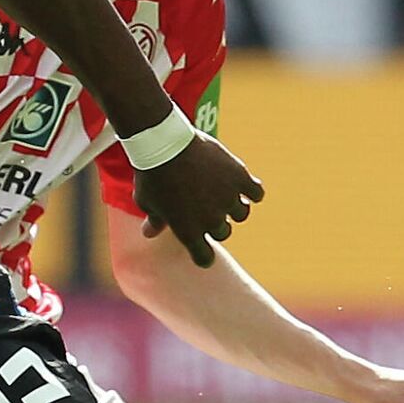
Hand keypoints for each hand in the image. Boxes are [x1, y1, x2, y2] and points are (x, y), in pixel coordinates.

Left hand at [131, 131, 262, 266]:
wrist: (164, 144)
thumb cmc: (152, 174)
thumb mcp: (147, 200)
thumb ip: (154, 219)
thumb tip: (149, 233)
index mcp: (189, 232)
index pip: (204, 258)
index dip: (202, 253)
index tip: (200, 244)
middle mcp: (212, 220)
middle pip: (222, 232)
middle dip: (214, 221)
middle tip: (204, 203)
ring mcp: (227, 199)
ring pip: (241, 213)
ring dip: (233, 205)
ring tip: (221, 190)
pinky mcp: (239, 178)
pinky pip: (256, 193)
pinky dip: (252, 191)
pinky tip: (243, 184)